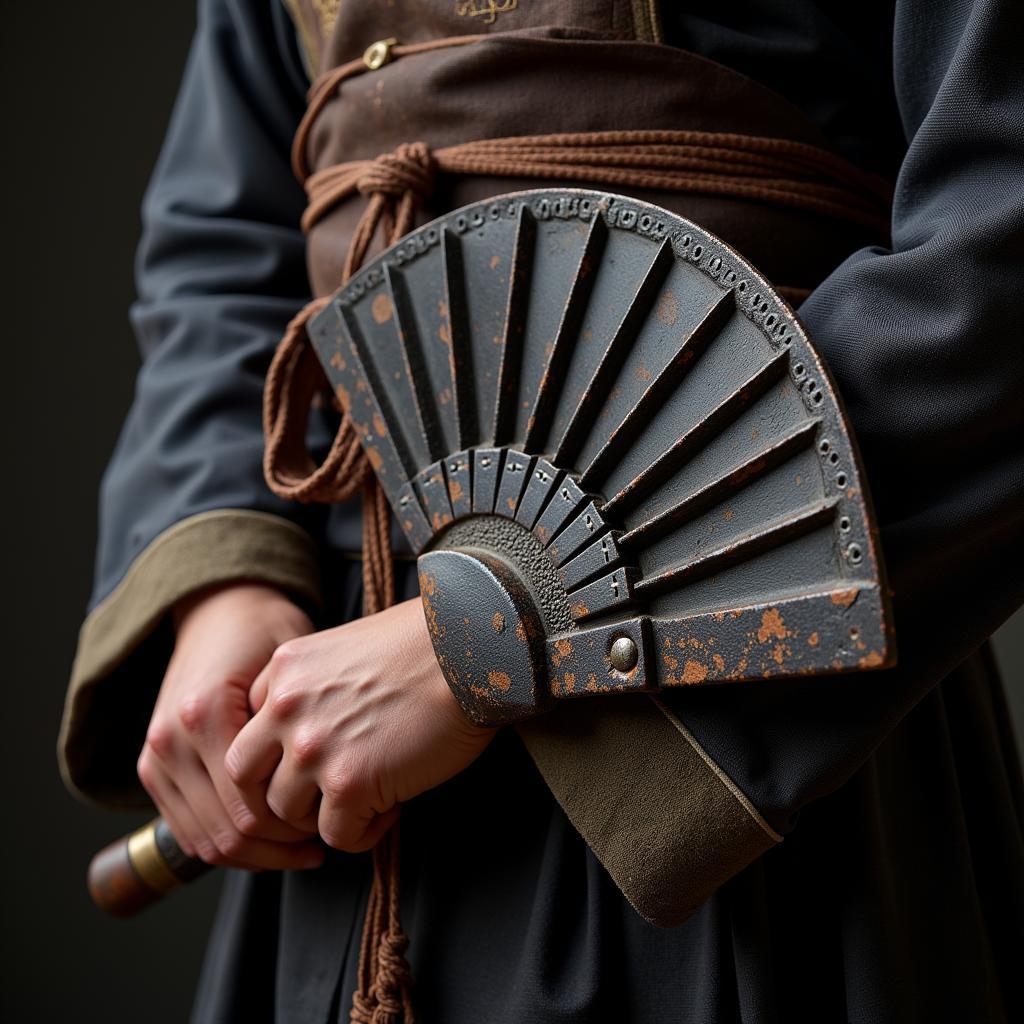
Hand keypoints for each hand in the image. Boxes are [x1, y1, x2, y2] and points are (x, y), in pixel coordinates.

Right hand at [137, 583, 325, 870]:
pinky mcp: (151, 768)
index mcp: (205, 712)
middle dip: (280, 848)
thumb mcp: (292, 661)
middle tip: (325, 841)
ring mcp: (155, 757)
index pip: (251, 804)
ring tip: (302, 847)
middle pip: (228, 830)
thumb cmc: (265, 630)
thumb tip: (325, 785)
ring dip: (256, 856)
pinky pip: (187, 832)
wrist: (218, 609)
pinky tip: (268, 841)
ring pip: (206, 842)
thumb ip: (297, 720)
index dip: (298, 825)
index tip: (336, 819)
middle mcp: (171, 739)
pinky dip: (228, 846)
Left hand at [224, 597, 496, 852]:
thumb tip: (315, 731)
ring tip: (366, 801)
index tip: (311, 763)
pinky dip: (363, 833)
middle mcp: (286, 708)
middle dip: (278, 796)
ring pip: (286, 813)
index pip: (248, 731)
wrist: (468, 651)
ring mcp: (312, 748)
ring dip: (322, 816)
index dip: (277, 757)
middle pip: (246, 777)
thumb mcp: (346, 647)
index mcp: (284, 670)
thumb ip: (315, 687)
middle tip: (318, 800)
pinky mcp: (348, 782)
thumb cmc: (425, 645)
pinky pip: (336, 836)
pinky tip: (391, 808)